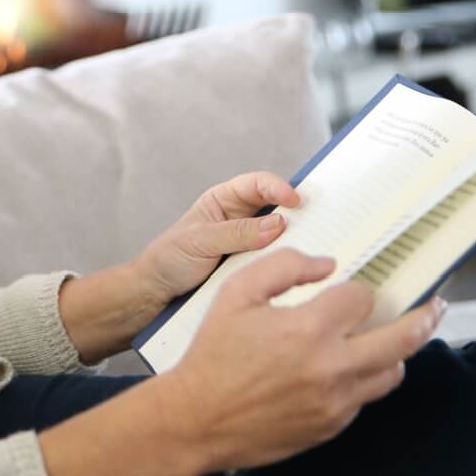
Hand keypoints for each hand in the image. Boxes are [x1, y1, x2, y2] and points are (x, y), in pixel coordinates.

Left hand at [131, 171, 303, 312]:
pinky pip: (274, 258)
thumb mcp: (200, 241)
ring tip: (312, 244)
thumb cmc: (170, 258)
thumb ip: (237, 233)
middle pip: (276, 207)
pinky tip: (297, 265)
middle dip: (296, 212)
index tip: (294, 201)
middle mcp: (241, 217)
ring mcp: (249, 242)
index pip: (257, 184)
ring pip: (280, 235)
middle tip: (317, 222)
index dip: (278, 188)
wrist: (158, 291)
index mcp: (224, 199)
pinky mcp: (252, 265)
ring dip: (294, 238)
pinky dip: (286, 259)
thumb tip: (278, 224)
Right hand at [163, 249, 445, 473]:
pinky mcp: (332, 425)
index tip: (349, 290)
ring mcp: (336, 401)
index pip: (361, 297)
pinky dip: (363, 379)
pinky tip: (347, 368)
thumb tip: (326, 264)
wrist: (197, 419)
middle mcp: (331, 366)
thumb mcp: (236, 293)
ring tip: (391, 339)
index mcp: (309, 328)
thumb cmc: (213, 354)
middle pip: (403, 338)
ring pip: (392, 373)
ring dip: (395, 352)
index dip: (356, 288)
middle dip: (424, 317)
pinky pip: (364, 398)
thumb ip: (283, 266)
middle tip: (435, 306)